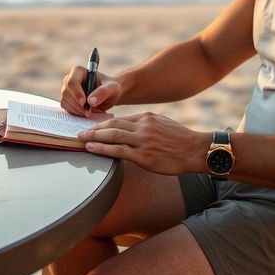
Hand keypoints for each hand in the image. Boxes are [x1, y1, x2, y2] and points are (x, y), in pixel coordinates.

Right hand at [61, 66, 121, 117]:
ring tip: (90, 113)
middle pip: (66, 93)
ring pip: (65, 102)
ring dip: (77, 110)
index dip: (76, 92)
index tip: (84, 102)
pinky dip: (76, 113)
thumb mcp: (111, 88)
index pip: (72, 81)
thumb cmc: (110, 88)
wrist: (109, 95)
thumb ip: (102, 92)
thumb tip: (90, 102)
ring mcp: (67, 90)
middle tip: (89, 112)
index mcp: (79, 71)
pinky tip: (86, 113)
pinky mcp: (67, 100)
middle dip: (77, 105)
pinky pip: (67, 108)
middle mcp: (70, 79)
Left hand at [77, 112, 208, 174]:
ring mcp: (143, 141)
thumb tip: (129, 127)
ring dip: (94, 136)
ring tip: (81, 139)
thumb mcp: (162, 123)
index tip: (92, 126)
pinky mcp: (144, 156)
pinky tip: (92, 148)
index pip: (120, 118)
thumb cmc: (180, 138)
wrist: (195, 150)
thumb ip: (145, 123)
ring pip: (113, 135)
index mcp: (147, 117)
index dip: (103, 122)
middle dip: (94, 128)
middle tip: (79, 131)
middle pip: (112, 124)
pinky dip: (102, 148)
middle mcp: (143, 126)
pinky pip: (118, 151)